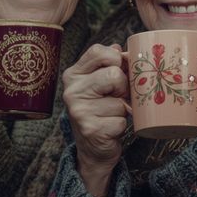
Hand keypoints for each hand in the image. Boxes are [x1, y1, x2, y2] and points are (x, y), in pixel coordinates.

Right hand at [62, 43, 129, 196]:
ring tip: (111, 114)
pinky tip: (110, 128)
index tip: (119, 71)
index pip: (99, 51)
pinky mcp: (90, 129)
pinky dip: (122, 125)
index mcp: (74, 74)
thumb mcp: (100, 83)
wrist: (93, 148)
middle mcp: (72, 91)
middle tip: (119, 97)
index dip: (117, 60)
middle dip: (124, 87)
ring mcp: (79, 111)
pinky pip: (121, 119)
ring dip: (123, 110)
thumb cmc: (100, 109)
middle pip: (114, 75)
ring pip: (120, 100)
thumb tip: (119, 47)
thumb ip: (110, 64)